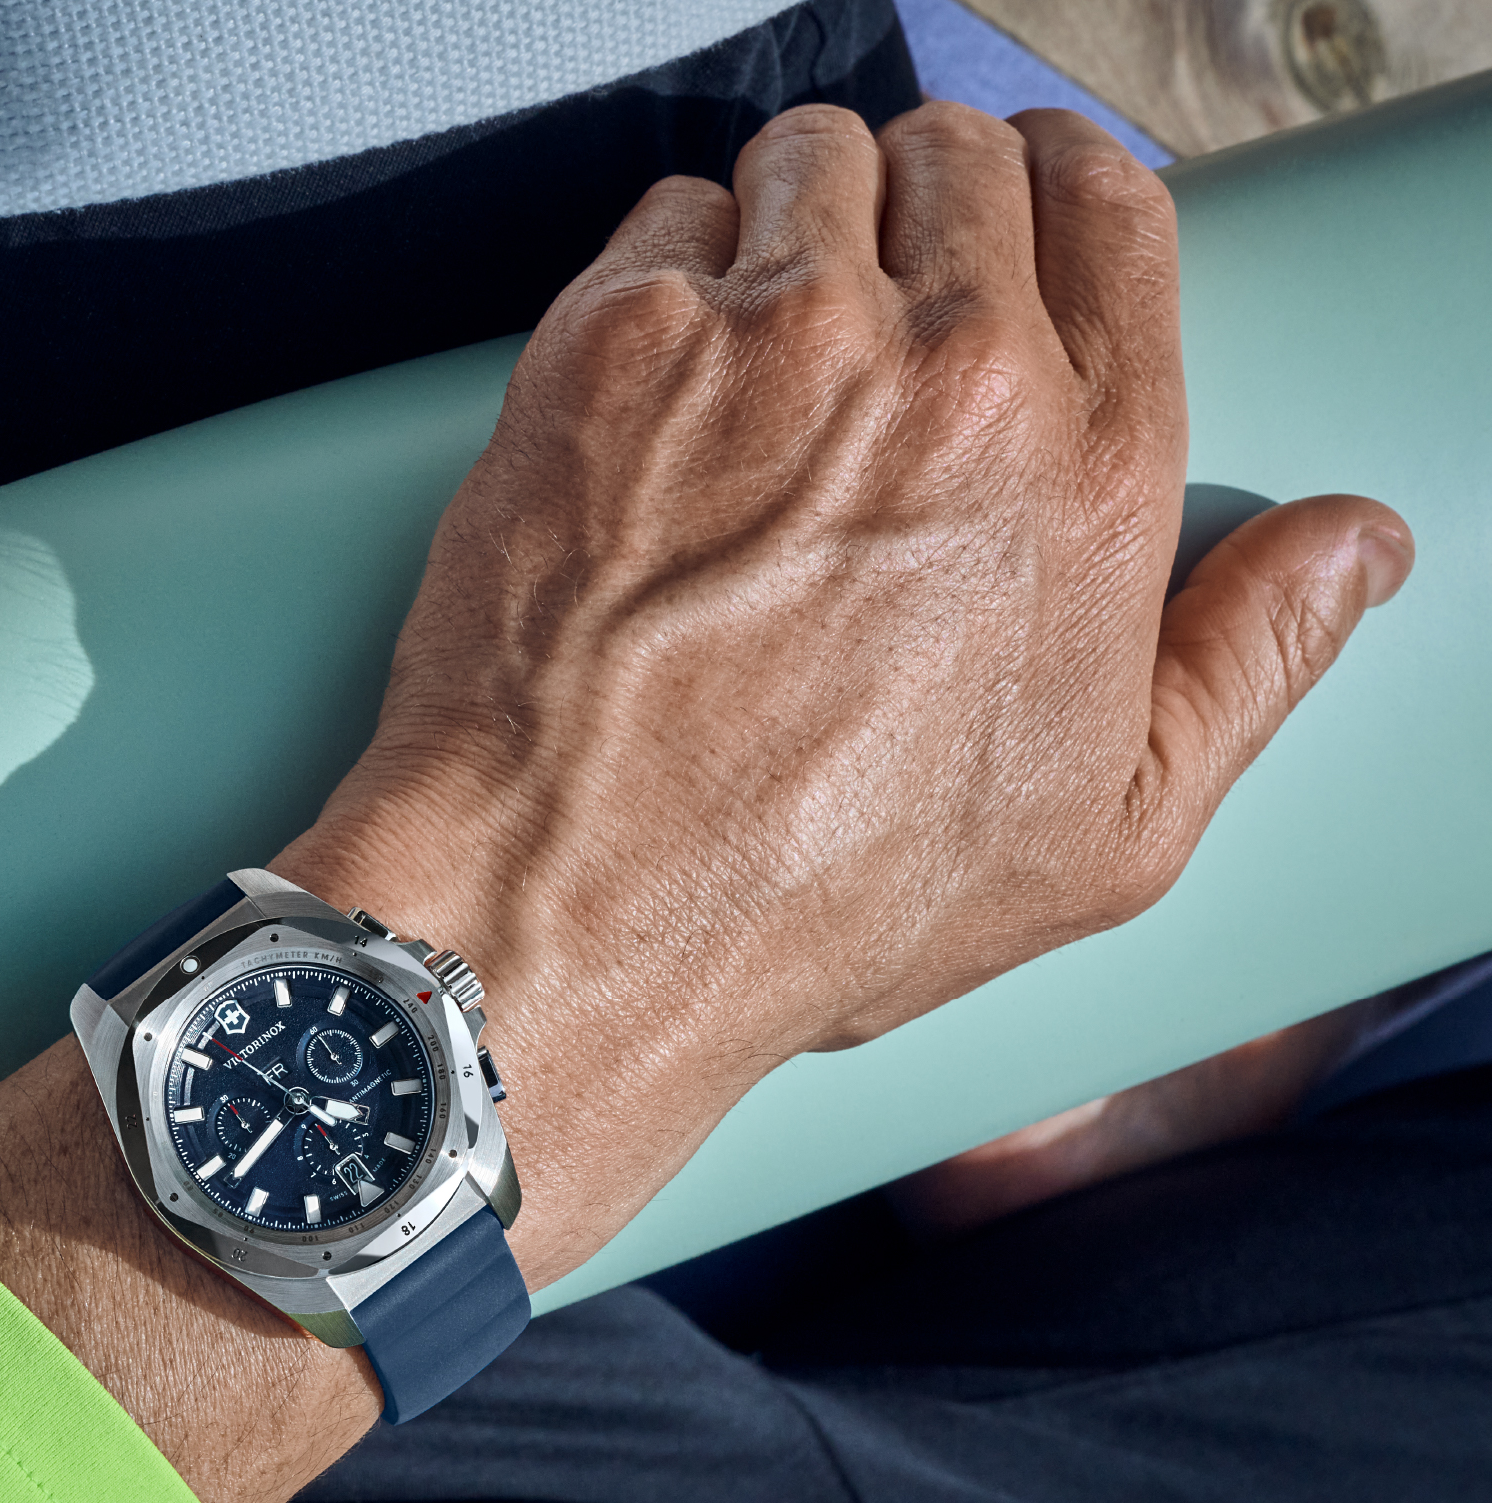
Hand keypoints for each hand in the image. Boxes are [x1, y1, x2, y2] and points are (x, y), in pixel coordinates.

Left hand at [276, 100, 1412, 1291]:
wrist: (578, 914)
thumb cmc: (814, 899)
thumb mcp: (1099, 841)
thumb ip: (1245, 666)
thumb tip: (1350, 549)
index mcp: (1089, 473)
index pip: (1112, 210)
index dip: (1057, 206)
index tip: (1008, 241)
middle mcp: (949, 376)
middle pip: (964, 162)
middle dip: (924, 221)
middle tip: (871, 324)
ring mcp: (775, 343)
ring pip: (814, 165)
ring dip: (797, 232)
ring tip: (763, 365)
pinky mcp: (619, 346)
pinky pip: (669, 218)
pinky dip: (672, 278)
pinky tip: (662, 399)